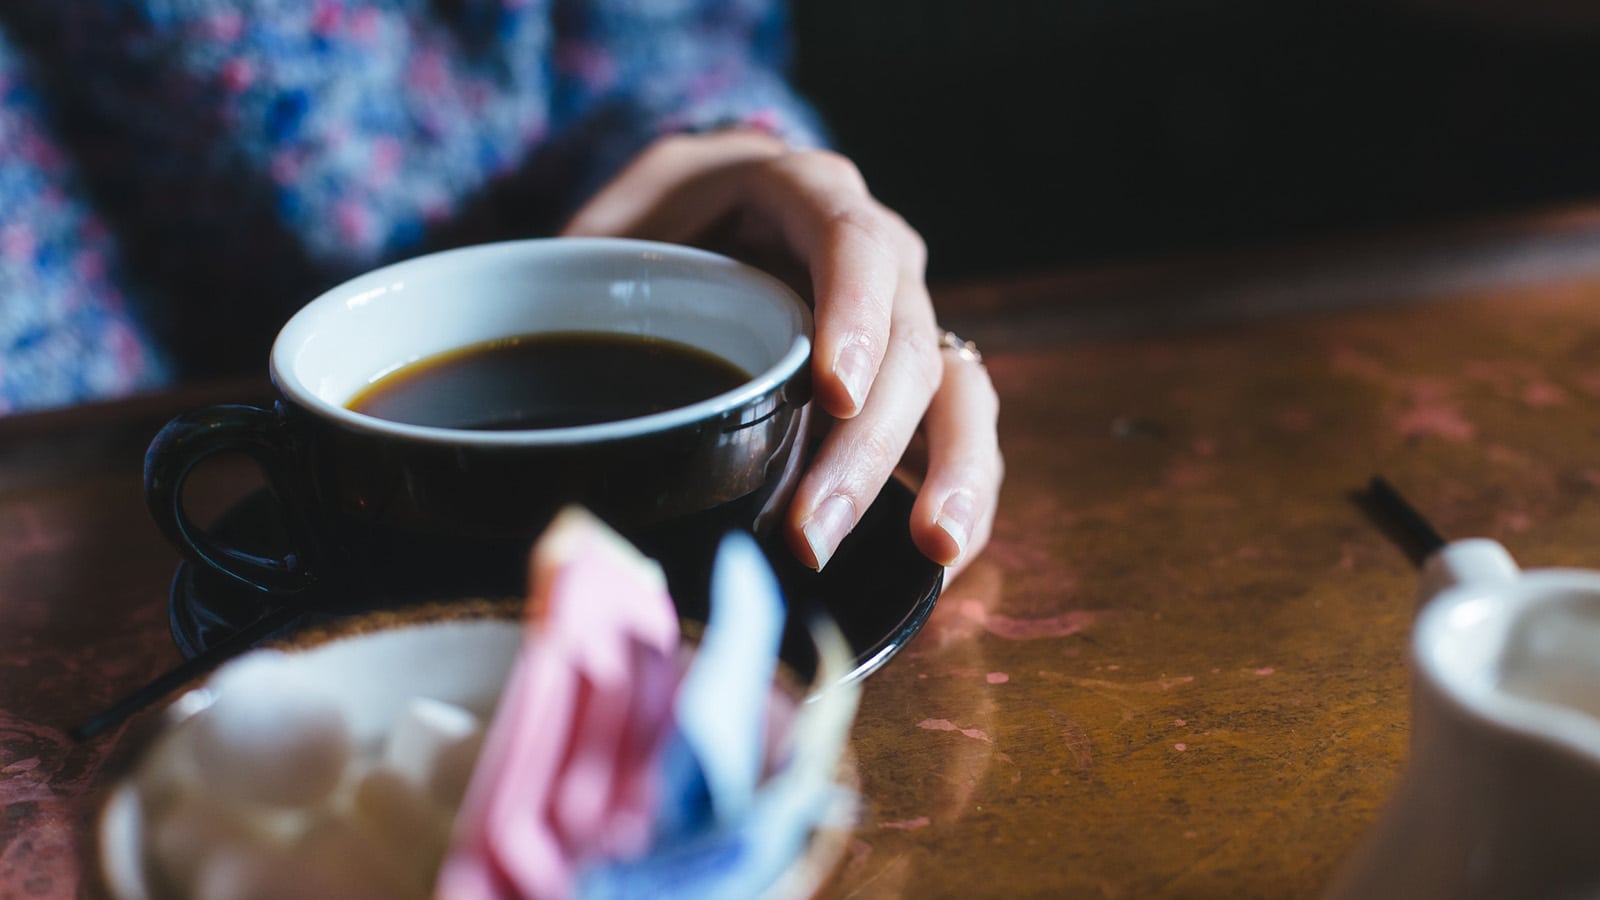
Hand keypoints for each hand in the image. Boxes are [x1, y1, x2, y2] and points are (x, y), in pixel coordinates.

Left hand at [562, 130, 1001, 575]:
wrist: (699, 230)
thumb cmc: (652, 230)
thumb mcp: (615, 220)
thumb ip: (588, 262)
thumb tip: (535, 344)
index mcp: (808, 194)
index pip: (852, 242)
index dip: (853, 313)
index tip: (833, 391)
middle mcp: (879, 253)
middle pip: (907, 341)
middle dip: (869, 445)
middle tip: (814, 534)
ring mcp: (905, 319)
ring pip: (960, 388)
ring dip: (950, 471)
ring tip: (933, 547)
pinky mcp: (915, 382)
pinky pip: (964, 430)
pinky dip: (966, 490)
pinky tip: (945, 556)